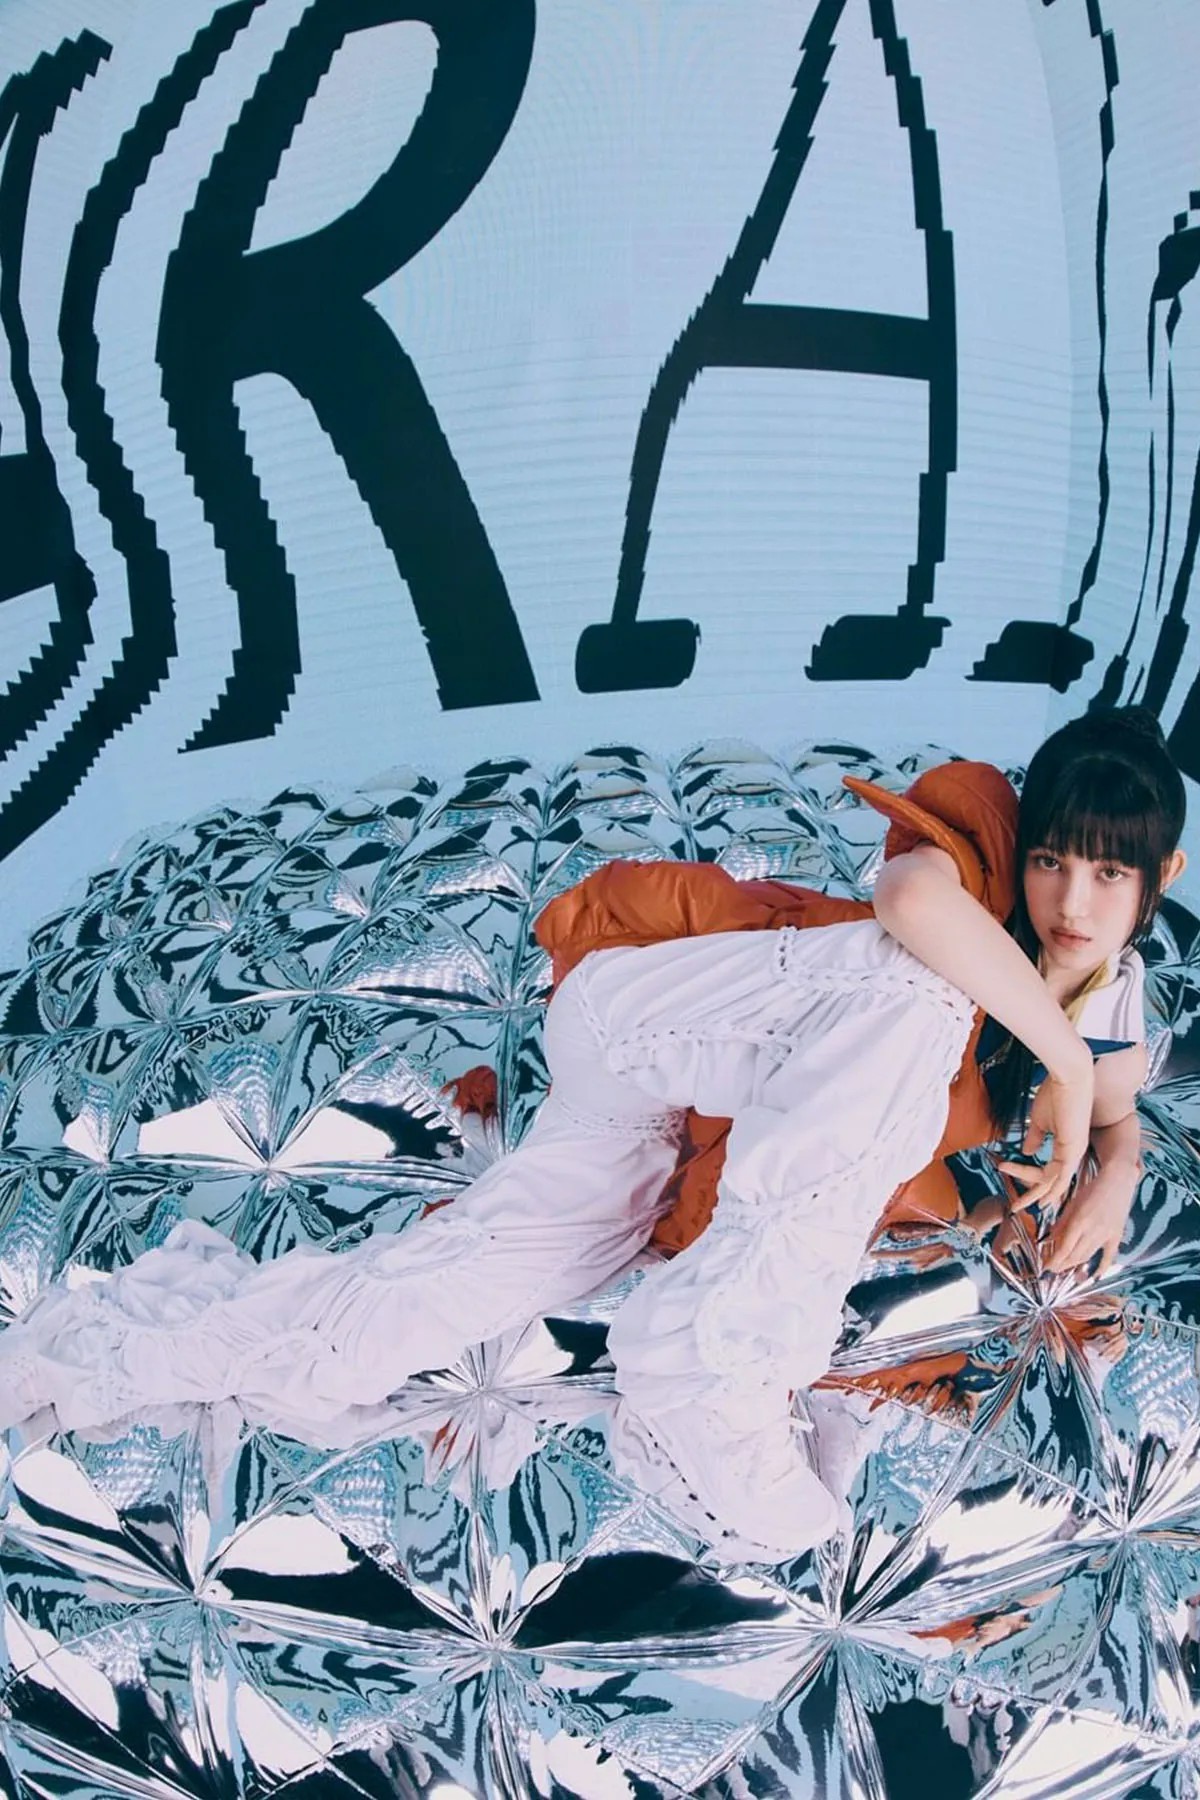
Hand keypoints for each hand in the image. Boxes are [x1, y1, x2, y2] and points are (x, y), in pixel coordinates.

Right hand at [995, 1061, 1094, 1217]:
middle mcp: (1072, 1153)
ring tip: (1020, 1206)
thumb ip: (1035, 1138)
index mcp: (1065, 1146)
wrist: (1069, 1077)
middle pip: (1050, 1181)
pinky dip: (1051, 1189)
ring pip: (1054, 1182)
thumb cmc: (1055, 1093)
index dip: (1028, 1177)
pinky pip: (1061, 1176)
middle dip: (1032, 1195)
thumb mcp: (1040, 1120)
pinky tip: (1041, 1200)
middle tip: (1017, 1207)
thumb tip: (1028, 1151)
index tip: (1011, 1179)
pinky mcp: (1073, 1150)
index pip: (1045, 1169)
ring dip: (1036, 1195)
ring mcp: (1074, 1153)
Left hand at [1044, 1159, 1137, 1275]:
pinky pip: (1109, 1256)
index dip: (1055, 1260)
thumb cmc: (1092, 1190)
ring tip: (1065, 1268)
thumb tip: (1048, 1239)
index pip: (1064, 1247)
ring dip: (1075, 1265)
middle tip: (1052, 1269)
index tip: (1046, 1267)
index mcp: (1080, 1221)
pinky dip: (1102, 1267)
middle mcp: (1093, 1230)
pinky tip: (1094, 1276)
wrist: (1118, 1182)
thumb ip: (1061, 1223)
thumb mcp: (1072, 1203)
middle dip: (1062, 1264)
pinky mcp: (1116, 1236)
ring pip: (1088, 1256)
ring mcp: (1106, 1235)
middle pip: (1075, 1255)